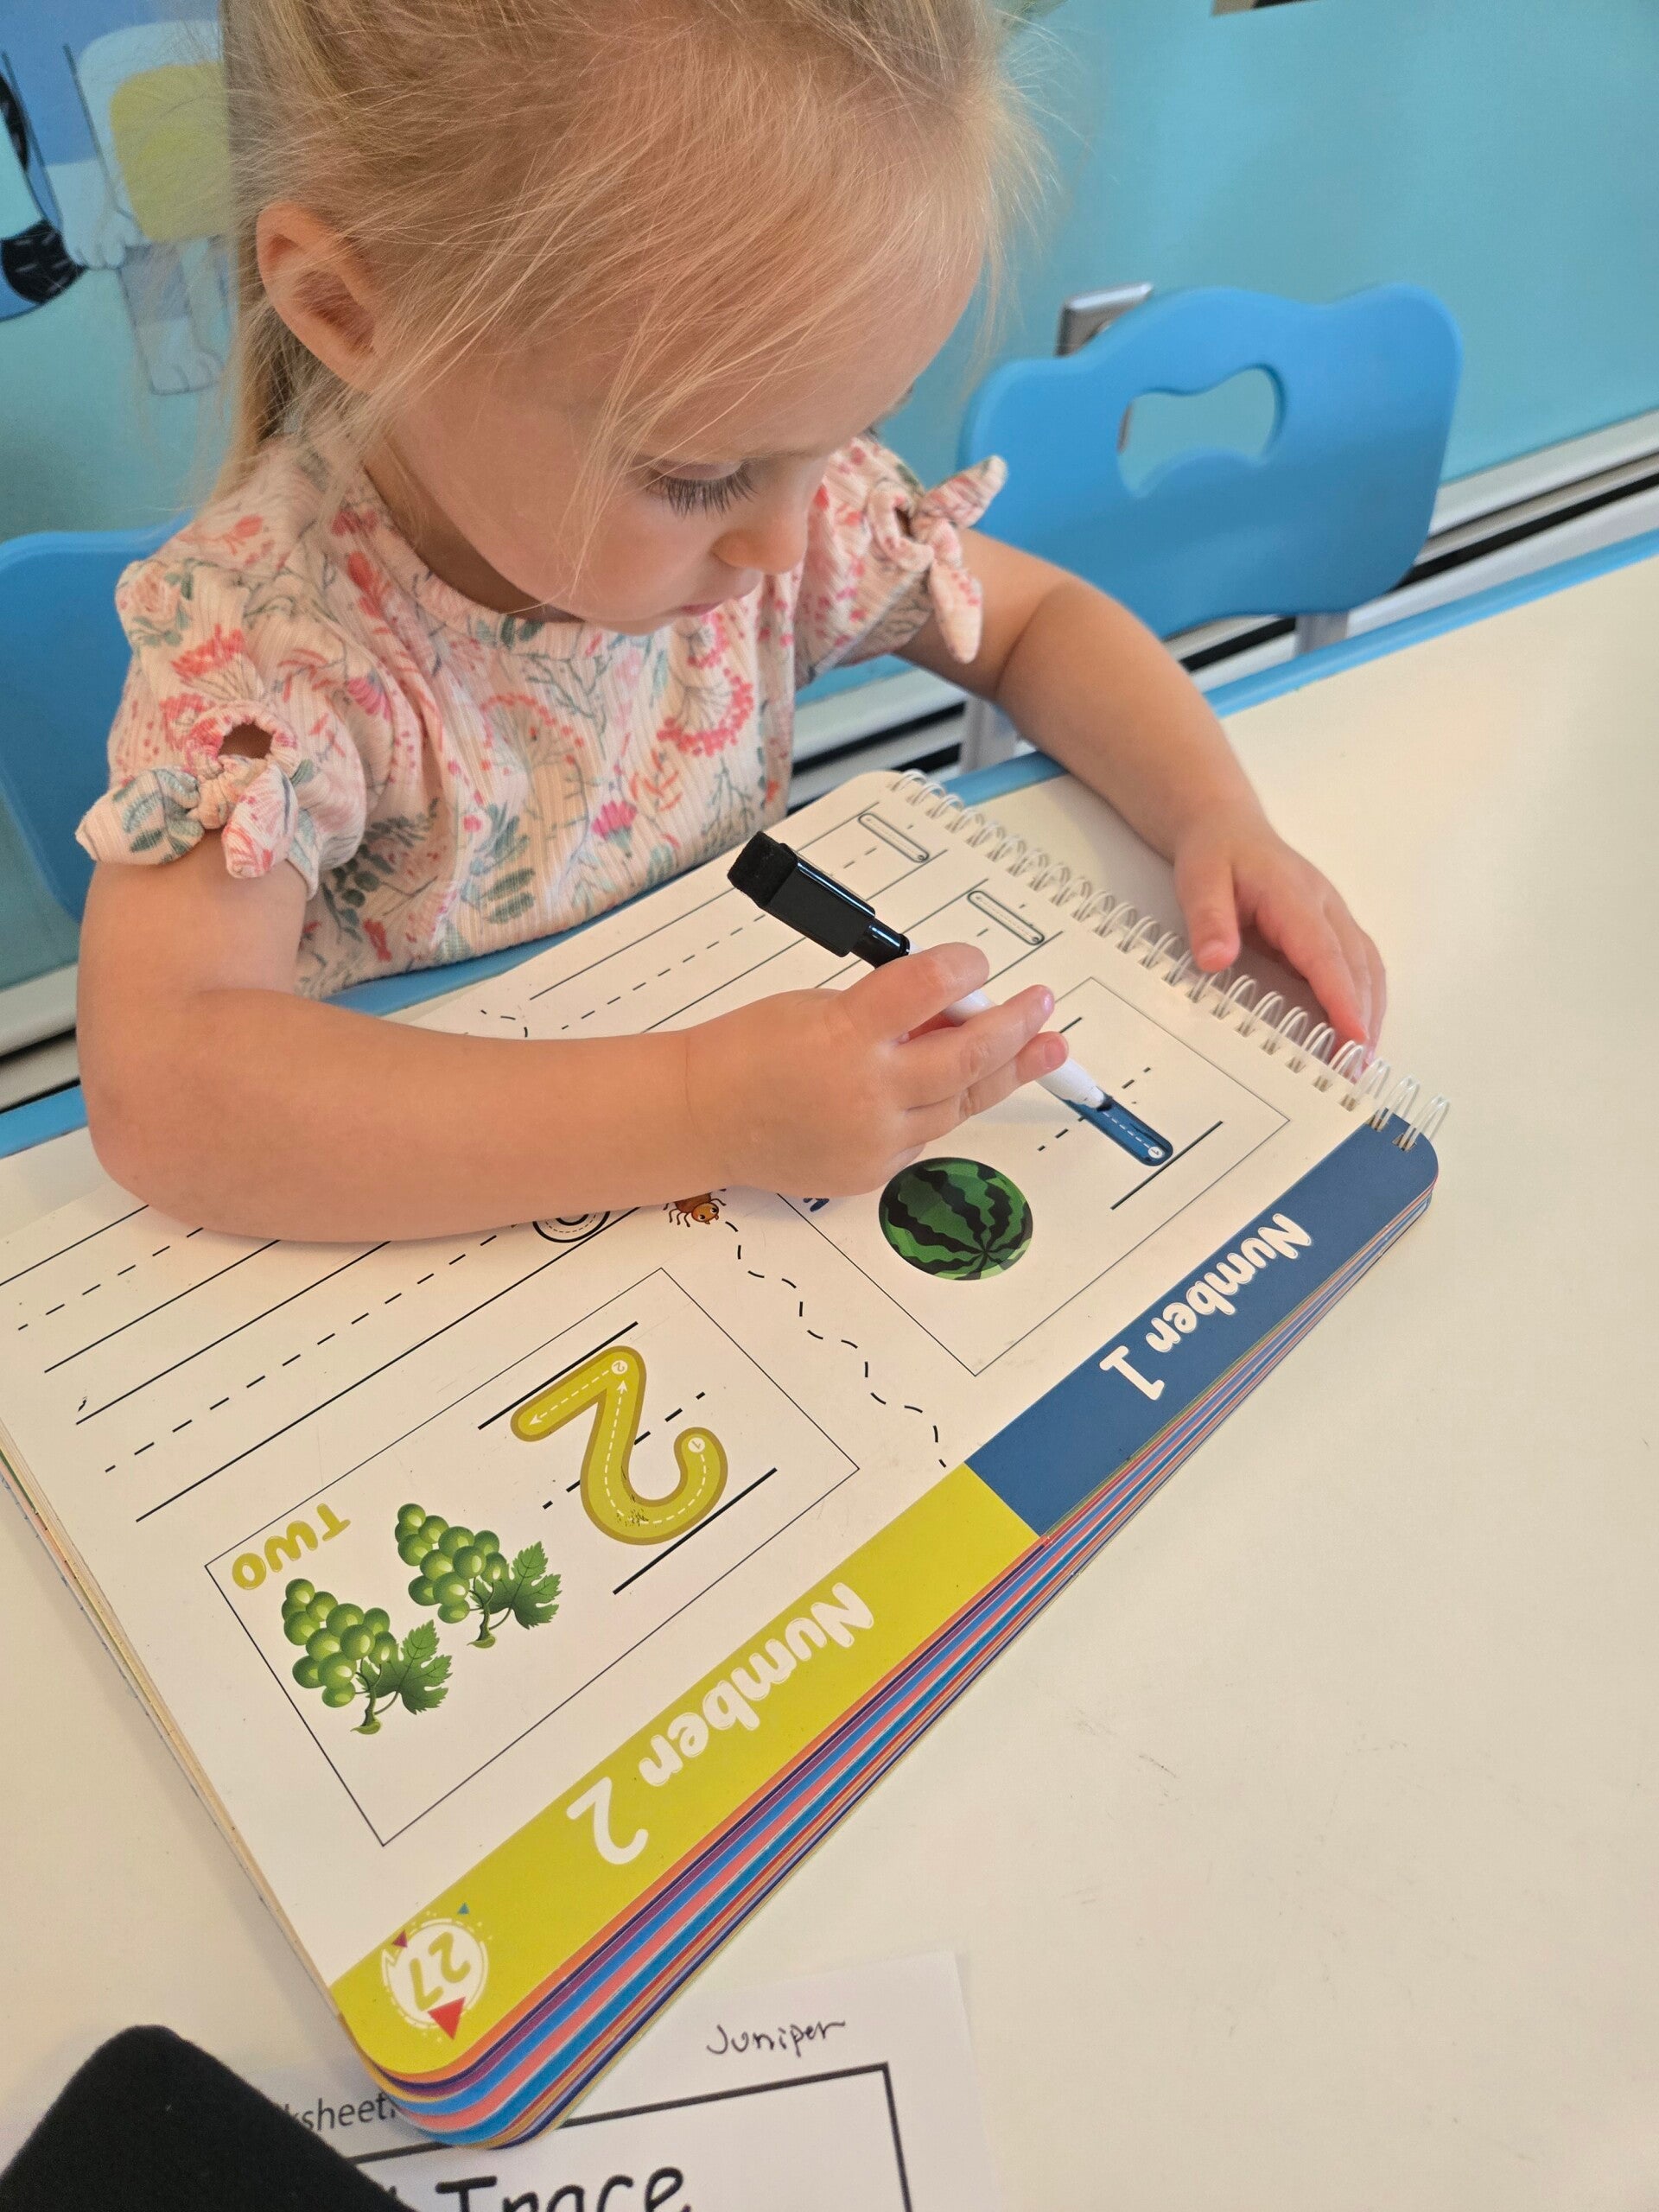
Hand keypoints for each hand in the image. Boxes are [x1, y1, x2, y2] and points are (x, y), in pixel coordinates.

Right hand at [683, 943, 1064, 1195]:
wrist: (702, 1116)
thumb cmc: (749, 1051)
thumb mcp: (820, 1005)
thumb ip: (887, 1010)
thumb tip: (951, 1009)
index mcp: (845, 1032)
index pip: (929, 986)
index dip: (964, 968)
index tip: (977, 961)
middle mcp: (866, 1090)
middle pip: (967, 1054)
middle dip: (1015, 1026)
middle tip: (1043, 1006)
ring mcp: (872, 1138)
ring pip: (960, 1102)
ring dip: (1003, 1072)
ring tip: (1044, 1050)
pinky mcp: (870, 1171)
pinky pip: (925, 1135)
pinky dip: (942, 1108)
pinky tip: (956, 1089)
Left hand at [1173, 803, 1385, 1048]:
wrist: (1227, 827)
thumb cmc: (1216, 853)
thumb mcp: (1199, 880)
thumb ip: (1208, 919)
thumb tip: (1215, 959)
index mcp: (1295, 897)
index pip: (1325, 954)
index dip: (1342, 997)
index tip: (1354, 1035)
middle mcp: (1325, 907)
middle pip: (1357, 965)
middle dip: (1364, 1016)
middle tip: (1358, 1067)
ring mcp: (1332, 917)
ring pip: (1366, 967)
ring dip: (1371, 1011)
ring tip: (1363, 1059)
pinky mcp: (1330, 928)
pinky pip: (1358, 965)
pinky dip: (1365, 999)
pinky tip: (1358, 1029)